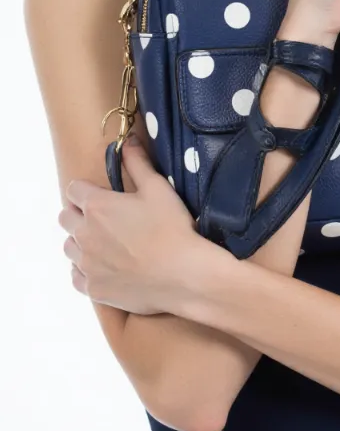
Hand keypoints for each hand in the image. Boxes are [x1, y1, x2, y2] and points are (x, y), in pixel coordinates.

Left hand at [59, 135, 234, 315]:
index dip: (86, 190)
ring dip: (81, 242)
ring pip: (69, 248)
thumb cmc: (171, 227)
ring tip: (105, 244)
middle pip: (65, 218)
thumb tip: (127, 141)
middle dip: (78, 214)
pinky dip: (85, 270)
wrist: (182, 274)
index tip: (102, 195)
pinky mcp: (93, 289)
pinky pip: (76, 276)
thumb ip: (137, 162)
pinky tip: (104, 267)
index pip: (73, 189)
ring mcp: (86, 264)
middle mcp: (84, 234)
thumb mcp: (158, 188)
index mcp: (97, 206)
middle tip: (104, 219)